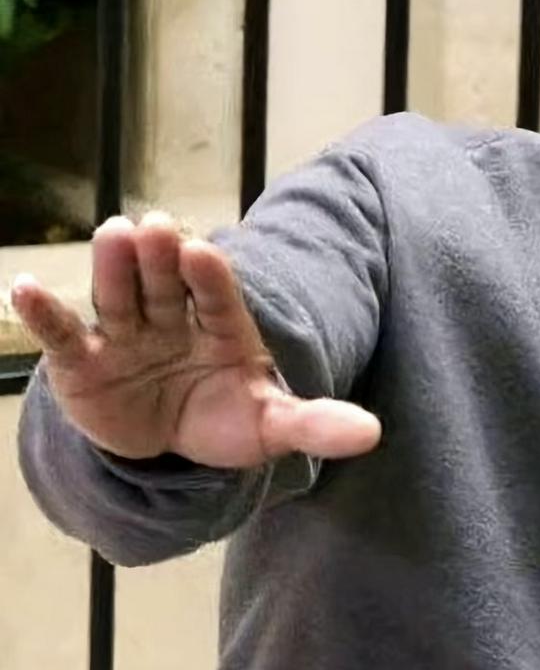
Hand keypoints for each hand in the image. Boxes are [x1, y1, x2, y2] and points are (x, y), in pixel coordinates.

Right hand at [12, 213, 380, 467]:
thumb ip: (315, 422)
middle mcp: (173, 319)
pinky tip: (23, 287)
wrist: (172, 443)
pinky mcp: (84, 361)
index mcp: (224, 327)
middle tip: (154, 227)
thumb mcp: (272, 424)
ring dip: (112, 268)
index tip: (202, 252)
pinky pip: (63, 334)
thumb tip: (374, 434)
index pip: (219, 296)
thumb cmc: (227, 420)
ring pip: (118, 297)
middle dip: (160, 258)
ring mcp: (127, 336)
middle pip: (165, 284)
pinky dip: (45, 313)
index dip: (210, 276)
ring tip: (110, 235)